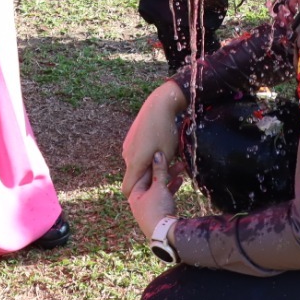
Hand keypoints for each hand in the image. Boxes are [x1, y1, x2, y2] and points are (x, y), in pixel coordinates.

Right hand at [122, 80, 186, 196]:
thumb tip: (154, 183)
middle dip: (151, 178)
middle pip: (135, 176)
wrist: (159, 105)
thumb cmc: (165, 131)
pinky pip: (137, 154)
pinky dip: (147, 156)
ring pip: (138, 164)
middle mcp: (127, 156)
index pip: (127, 190)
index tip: (155, 190)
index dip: (139, 194)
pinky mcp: (130, 139)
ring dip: (150, 166)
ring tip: (170, 157)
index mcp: (134, 163)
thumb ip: (160, 173)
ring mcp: (128, 146)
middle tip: (172, 171)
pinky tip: (161, 146)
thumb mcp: (167, 155)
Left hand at [128, 151, 177, 238]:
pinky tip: (180, 180)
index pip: (143, 173)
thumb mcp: (158, 187)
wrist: (165, 235)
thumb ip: (159, 171)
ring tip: (181, 167)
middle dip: (164, 169)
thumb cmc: (158, 209)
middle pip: (152, 180)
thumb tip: (157, 154)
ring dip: (170, 177)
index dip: (153, 162)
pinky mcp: (159, 213)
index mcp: (135, 193)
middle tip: (175, 159)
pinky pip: (164, 196)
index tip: (162, 153)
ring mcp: (149, 207)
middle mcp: (140, 200)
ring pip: (159, 187)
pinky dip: (171, 188)